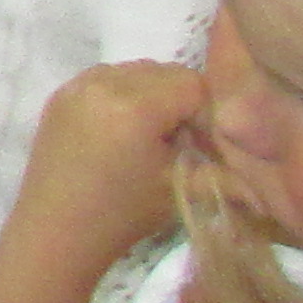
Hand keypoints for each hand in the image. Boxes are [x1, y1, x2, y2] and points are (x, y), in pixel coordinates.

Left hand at [13, 61, 208, 261]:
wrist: (58, 231)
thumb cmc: (124, 213)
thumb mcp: (180, 188)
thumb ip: (218, 162)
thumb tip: (244, 153)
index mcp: (133, 105)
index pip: (191, 84)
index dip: (206, 114)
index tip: (203, 145)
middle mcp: (101, 83)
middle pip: (163, 71)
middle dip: (181, 101)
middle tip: (180, 141)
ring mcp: (76, 86)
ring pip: (134, 71)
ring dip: (152, 94)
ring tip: (150, 136)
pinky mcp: (60, 95)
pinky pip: (104, 77)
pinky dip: (122, 94)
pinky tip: (123, 129)